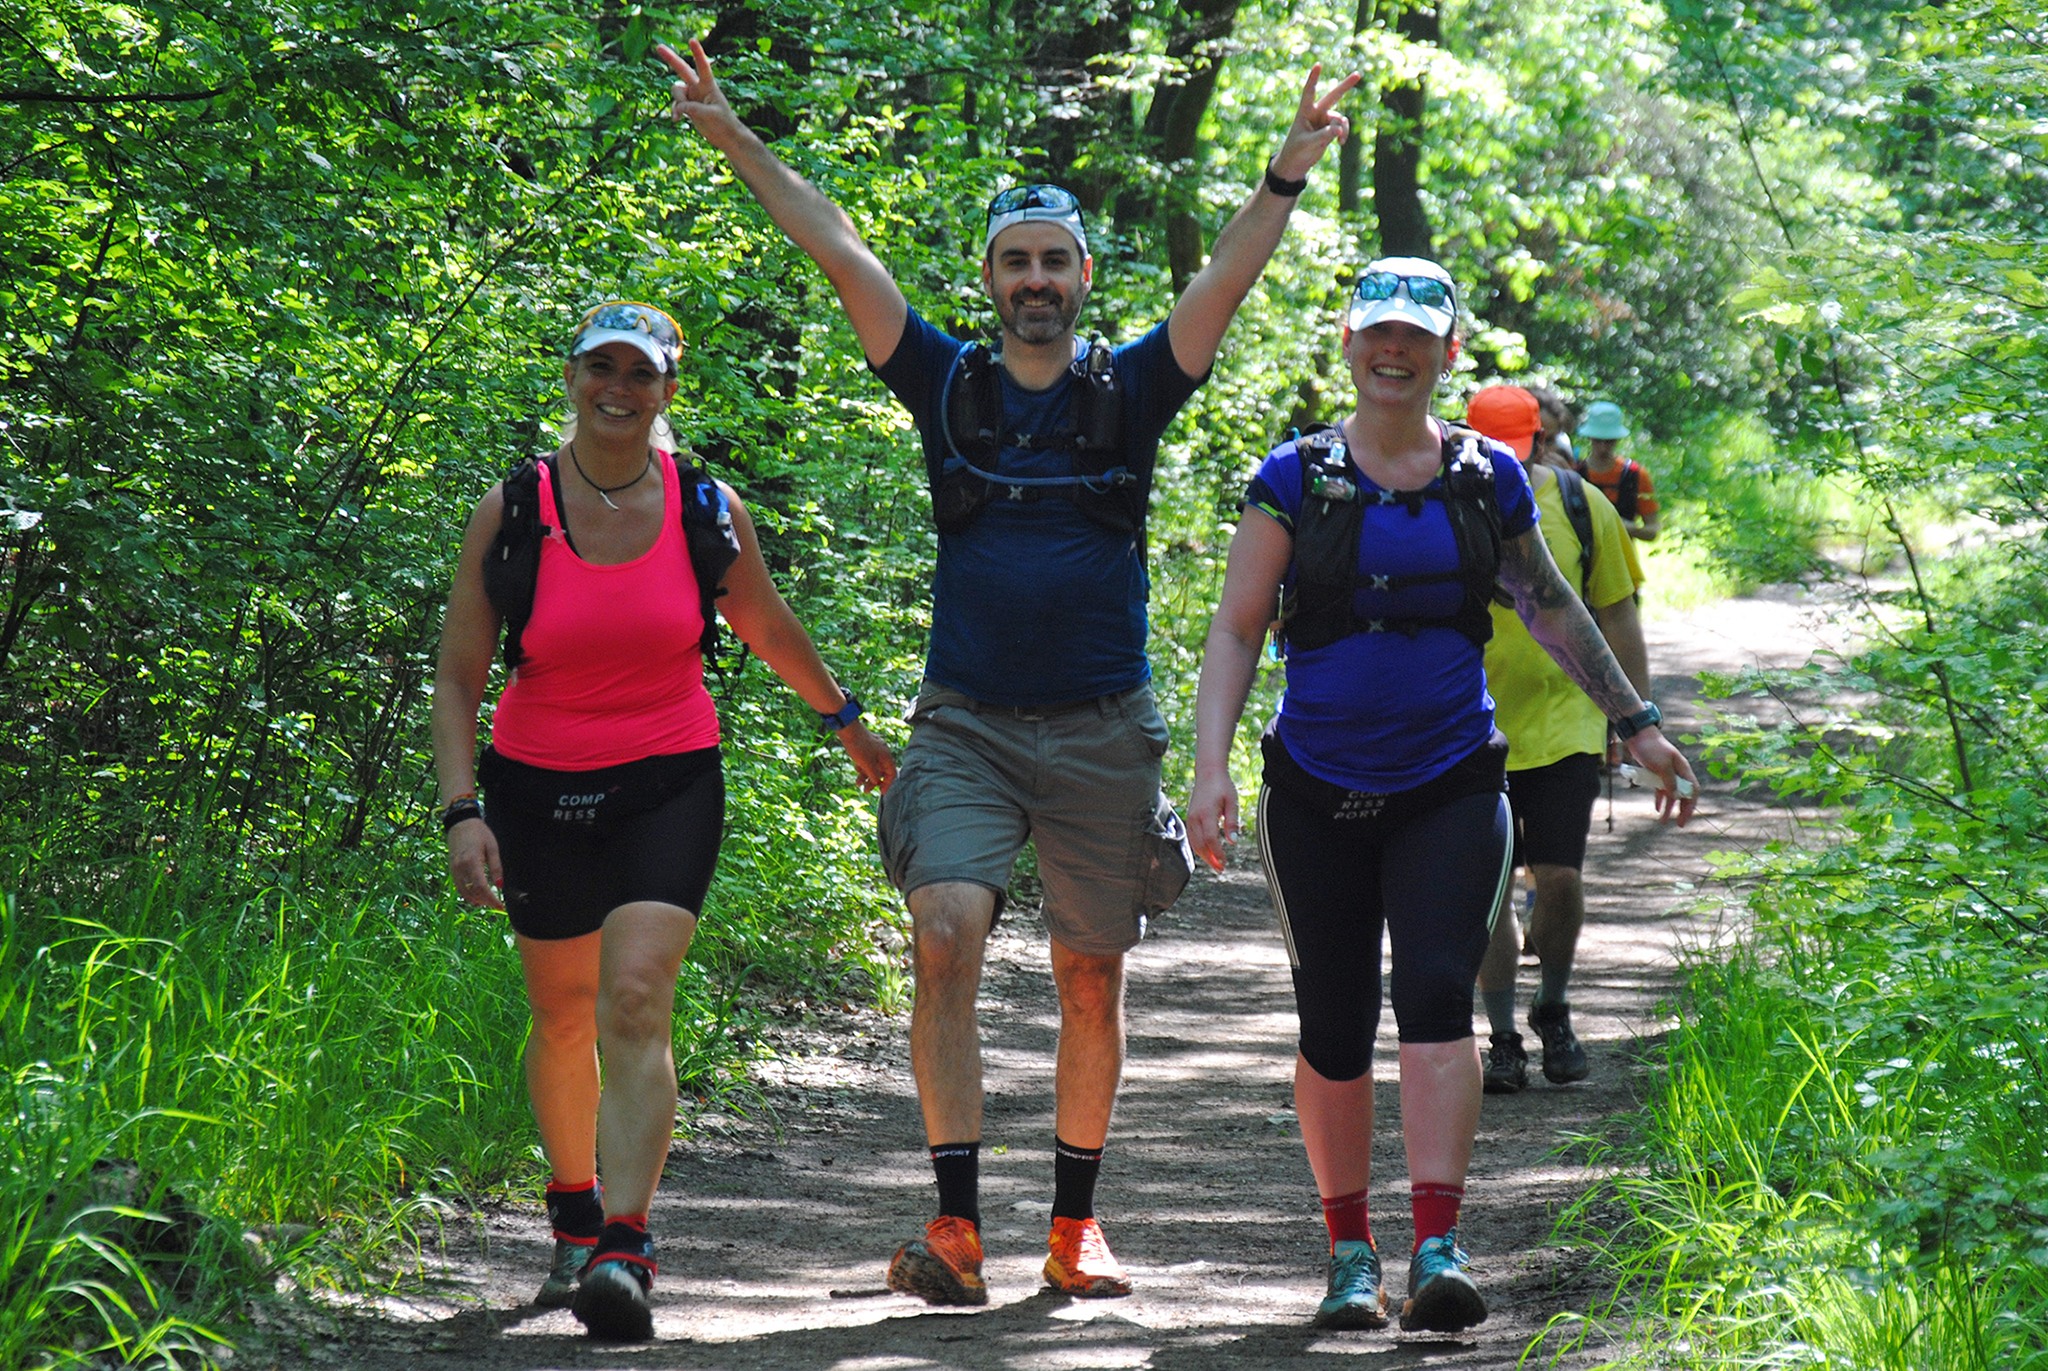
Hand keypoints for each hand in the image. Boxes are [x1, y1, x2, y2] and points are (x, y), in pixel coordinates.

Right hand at [446, 818, 504, 908]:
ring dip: (476, 899)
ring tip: (487, 903)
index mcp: (472, 861)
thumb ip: (496, 867)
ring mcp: (454, 869)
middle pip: (473, 892)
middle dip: (485, 901)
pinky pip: (458, 886)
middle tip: (496, 905)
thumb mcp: (492, 847)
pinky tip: (475, 897)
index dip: (491, 899)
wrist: (461, 823)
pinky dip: (467, 894)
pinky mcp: (451, 869)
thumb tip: (500, 885)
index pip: (482, 887)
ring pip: (464, 891)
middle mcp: (460, 867)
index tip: (500, 907)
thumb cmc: (479, 833)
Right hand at [656, 38, 739, 140]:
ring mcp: (692, 96)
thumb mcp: (710, 115)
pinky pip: (676, 104)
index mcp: (709, 86)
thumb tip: (679, 107)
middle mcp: (699, 87)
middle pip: (683, 70)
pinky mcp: (688, 106)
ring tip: (683, 114)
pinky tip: (677, 119)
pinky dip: (675, 111)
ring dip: (677, 101)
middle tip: (658, 47)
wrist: (725, 137)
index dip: (698, 53)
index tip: (692, 40)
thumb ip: (693, 108)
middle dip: (671, 59)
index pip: (703, 66)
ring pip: (676, 91)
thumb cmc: (724, 123)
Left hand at [838, 721, 897, 794]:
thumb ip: (874, 775)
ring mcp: (875, 749)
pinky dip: (863, 767)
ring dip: (866, 776)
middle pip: (882, 771)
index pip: (891, 773)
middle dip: (874, 782)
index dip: (887, 784)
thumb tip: (877, 782)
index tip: (881, 793)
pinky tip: (856, 770)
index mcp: (886, 756)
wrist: (848, 730)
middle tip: (865, 791)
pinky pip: (868, 761)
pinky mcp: (867, 747)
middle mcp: (883, 753)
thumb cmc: (859, 746)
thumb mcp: (867, 765)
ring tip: (857, 784)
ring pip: (873, 766)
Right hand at [1186, 768, 1240, 872]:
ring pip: (1194, 843)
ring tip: (1216, 864)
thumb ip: (1232, 822)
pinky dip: (1199, 848)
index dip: (1217, 853)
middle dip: (1210, 859)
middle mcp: (1195, 817)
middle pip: (1200, 844)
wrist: (1208, 772)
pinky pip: (1192, 837)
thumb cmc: (1222, 786)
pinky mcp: (1189, 817)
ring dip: (1204, 856)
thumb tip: (1233, 842)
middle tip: (1221, 869)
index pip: (1210, 838)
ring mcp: (1190, 817)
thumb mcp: (1232, 802)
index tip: (1224, 862)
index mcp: (1206, 813)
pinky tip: (1208, 853)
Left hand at [1270, 64, 1364, 182]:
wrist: (1296, 163)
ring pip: (1340, 119)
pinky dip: (1343, 134)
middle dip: (1345, 86)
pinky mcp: (1330, 129)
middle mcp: (1316, 113)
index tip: (1318, 65)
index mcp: (1304, 112)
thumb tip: (1339, 131)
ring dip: (1342, 129)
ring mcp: (1324, 120)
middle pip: (1333, 96)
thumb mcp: (1308, 143)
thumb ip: (1323, 136)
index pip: (1309, 92)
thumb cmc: (1296, 151)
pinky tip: (1341, 143)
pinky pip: (1342, 127)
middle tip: (1358, 74)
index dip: (1313, 79)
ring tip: (1340, 141)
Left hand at [1623, 730, 1698, 826]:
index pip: (1693, 790)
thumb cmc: (1652, 748)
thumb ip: (1669, 781)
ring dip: (1669, 807)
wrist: (1638, 736)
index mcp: (1683, 769)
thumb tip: (1675, 797)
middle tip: (1679, 824)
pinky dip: (1660, 799)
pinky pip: (1661, 790)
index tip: (1685, 816)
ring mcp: (1667, 774)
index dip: (1691, 804)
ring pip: (1672, 794)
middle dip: (1682, 810)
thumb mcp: (1662, 765)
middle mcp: (1678, 773)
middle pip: (1684, 794)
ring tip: (1662, 820)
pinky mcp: (1657, 774)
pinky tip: (1657, 809)